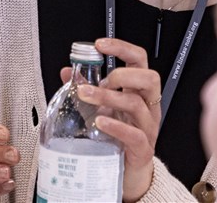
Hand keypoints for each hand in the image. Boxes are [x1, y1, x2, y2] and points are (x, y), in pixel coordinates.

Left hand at [60, 38, 160, 202]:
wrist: (128, 171)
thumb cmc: (117, 135)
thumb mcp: (102, 107)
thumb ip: (86, 88)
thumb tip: (67, 71)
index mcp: (139, 91)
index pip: (139, 61)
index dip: (122, 48)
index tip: (100, 45)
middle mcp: (148, 106)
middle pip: (149, 78)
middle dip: (122, 74)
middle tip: (101, 80)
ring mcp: (147, 127)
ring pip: (137, 104)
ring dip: (108, 96)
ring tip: (86, 95)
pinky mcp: (143, 148)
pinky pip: (135, 135)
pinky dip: (116, 125)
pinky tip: (99, 121)